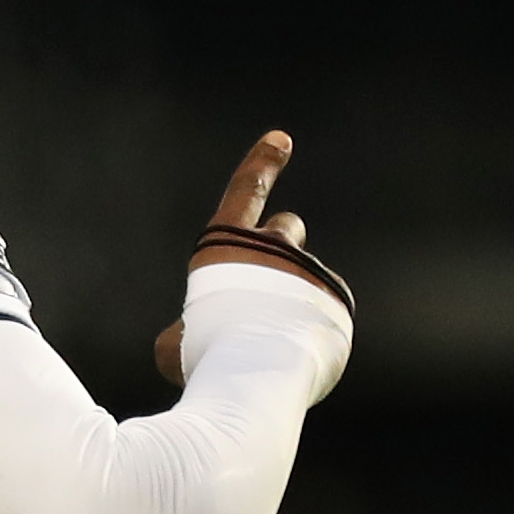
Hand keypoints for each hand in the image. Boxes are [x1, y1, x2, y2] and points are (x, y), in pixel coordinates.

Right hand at [155, 130, 338, 385]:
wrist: (258, 373)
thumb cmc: (208, 355)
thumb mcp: (177, 342)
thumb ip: (190, 328)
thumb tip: (194, 339)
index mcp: (225, 247)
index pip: (245, 190)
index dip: (261, 164)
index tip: (281, 140)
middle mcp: (271, 247)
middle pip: (288, 227)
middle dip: (282, 246)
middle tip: (274, 281)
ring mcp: (308, 270)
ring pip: (306, 278)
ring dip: (294, 301)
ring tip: (276, 344)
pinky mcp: (336, 297)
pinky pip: (325, 309)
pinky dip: (312, 328)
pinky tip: (297, 356)